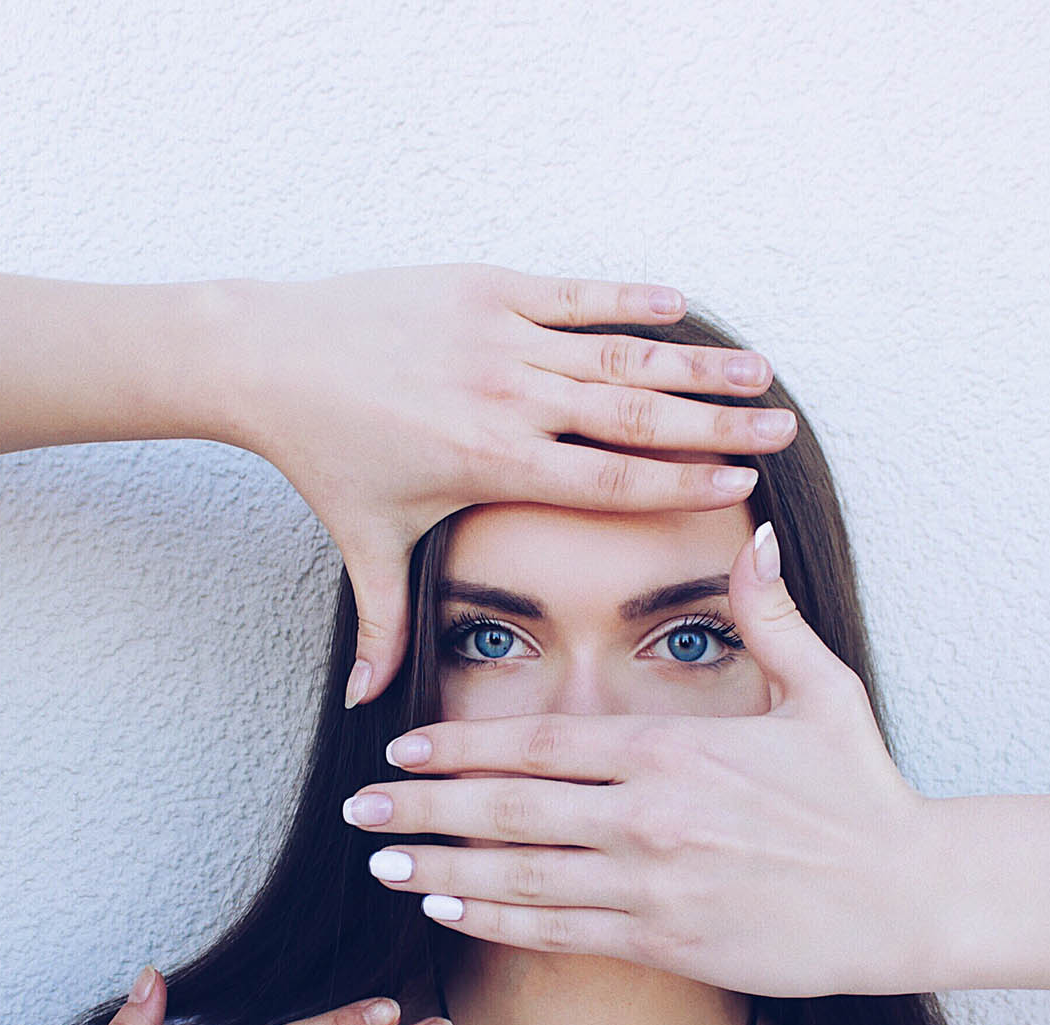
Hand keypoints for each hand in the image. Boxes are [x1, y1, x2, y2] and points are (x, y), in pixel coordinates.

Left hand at [234, 264, 796, 706]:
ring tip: (759, 372)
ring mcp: (498, 335)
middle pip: (636, 416)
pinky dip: (628, 299)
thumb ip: (385, 629)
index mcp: (491, 465)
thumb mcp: (362, 547)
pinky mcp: (483, 286)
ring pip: (618, 351)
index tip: (743, 485)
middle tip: (781, 429)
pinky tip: (683, 306)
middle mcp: (506, 398)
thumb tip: (368, 713)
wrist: (267, 357)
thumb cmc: (323, 457)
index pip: (610, 480)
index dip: (683, 482)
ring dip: (694, 363)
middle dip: (716, 425)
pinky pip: (573, 292)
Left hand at [338, 522, 946, 995]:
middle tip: (356, 814)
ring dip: (441, 871)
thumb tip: (755, 531)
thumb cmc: (864, 793)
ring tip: (381, 865)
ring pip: (520, 877)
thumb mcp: (822, 690)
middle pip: (507, 811)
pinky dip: (497, 924)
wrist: (910, 894)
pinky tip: (450, 914)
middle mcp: (650, 815)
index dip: (459, 751)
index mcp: (674, 749)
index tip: (400, 755)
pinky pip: (560, 933)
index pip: (539, 744)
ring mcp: (653, 884)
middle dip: (420, 812)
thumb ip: (770, 615)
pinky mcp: (668, 943)